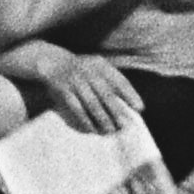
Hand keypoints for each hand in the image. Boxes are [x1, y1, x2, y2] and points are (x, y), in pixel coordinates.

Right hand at [28, 50, 144, 133]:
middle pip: (107, 95)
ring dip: (102, 119)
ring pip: (92, 104)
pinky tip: (91, 129)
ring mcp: (76, 81)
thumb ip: (111, 79)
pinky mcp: (64, 90)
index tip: (140, 108)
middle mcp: (90, 72)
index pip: (119, 80)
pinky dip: (85, 119)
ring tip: (110, 131)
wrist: (53, 62)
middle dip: (117, 111)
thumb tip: (128, 100)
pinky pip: (76, 108)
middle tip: (125, 125)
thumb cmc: (81, 68)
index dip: (130, 95)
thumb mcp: (96, 66)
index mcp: (101, 65)